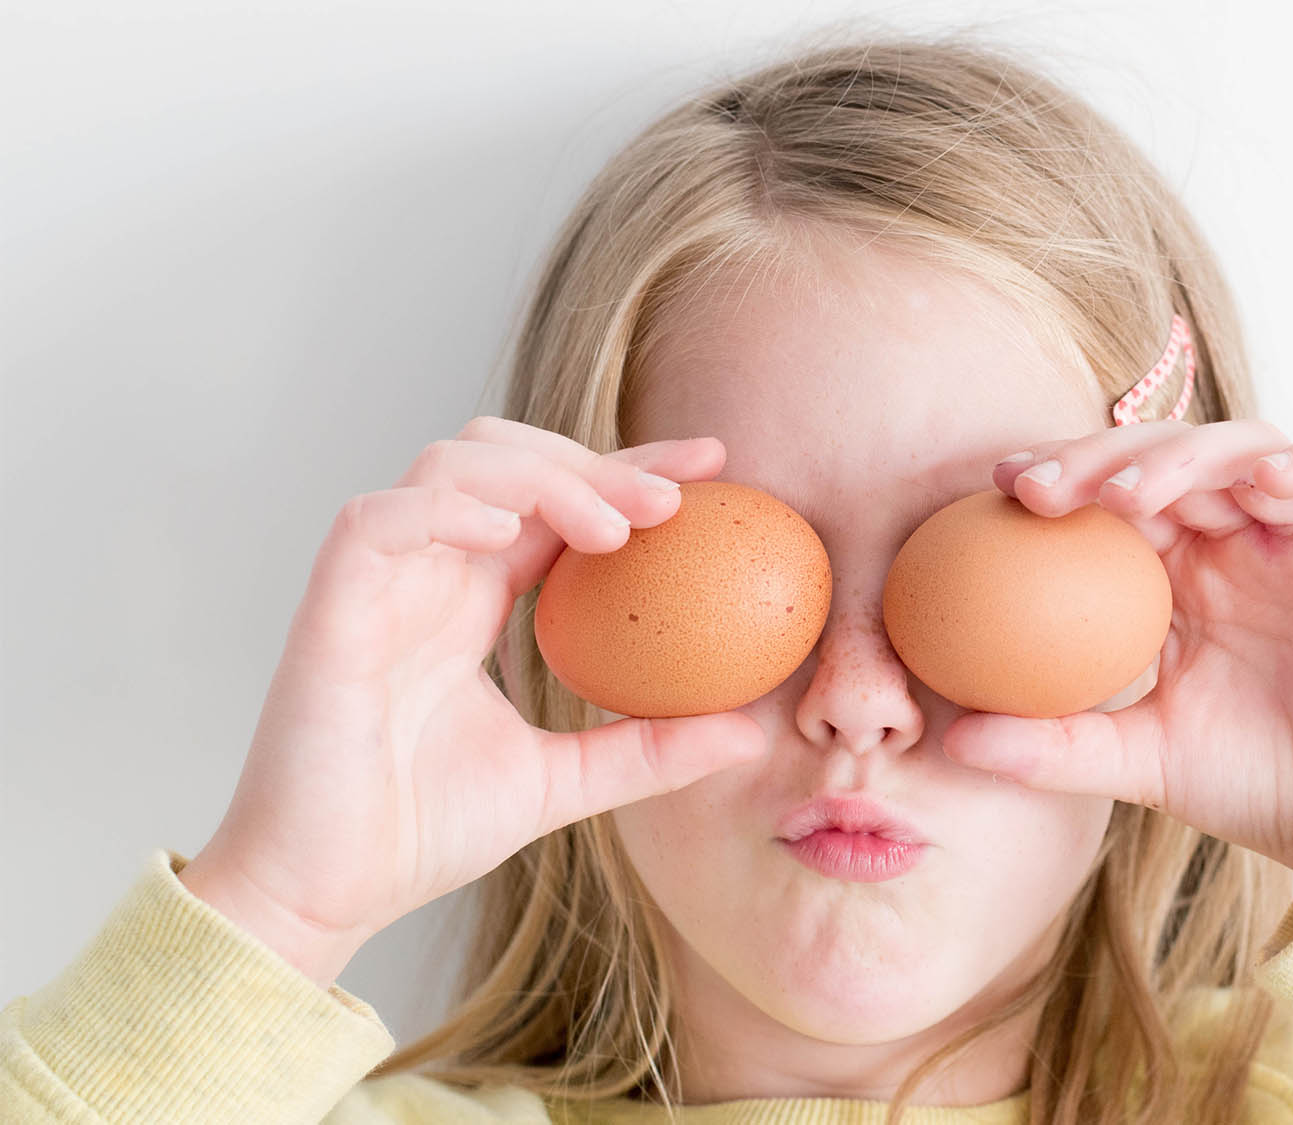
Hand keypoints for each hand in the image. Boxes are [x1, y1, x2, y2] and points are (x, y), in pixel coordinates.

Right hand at [179, 417, 766, 986]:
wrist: (324, 895)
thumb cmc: (420, 835)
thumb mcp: (564, 783)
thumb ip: (649, 750)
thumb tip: (751, 735)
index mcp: (473, 600)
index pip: (558, 503)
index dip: (629, 471)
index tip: (715, 468)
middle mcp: (428, 574)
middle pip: (509, 457)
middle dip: (595, 461)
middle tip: (675, 499)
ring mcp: (377, 582)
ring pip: (450, 465)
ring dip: (538, 475)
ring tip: (611, 530)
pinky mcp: (330, 605)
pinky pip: (379, 519)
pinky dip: (445, 507)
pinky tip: (508, 529)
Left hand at [941, 420, 1292, 895]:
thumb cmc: (1260, 786)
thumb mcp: (1140, 763)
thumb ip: (1054, 745)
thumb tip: (951, 740)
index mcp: (1189, 572)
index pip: (1119, 494)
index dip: (1063, 475)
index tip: (997, 490)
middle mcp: (1249, 537)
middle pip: (1172, 456)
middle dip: (1102, 457)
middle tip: (1041, 488)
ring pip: (1252, 447)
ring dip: (1187, 456)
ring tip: (1130, 494)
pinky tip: (1262, 481)